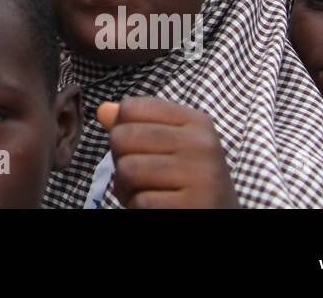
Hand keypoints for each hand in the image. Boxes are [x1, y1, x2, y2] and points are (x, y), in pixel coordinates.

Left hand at [98, 96, 238, 207]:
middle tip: (138, 175)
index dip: (120, 129)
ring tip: (145, 192)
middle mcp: (202, 143)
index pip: (131, 107)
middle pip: (123, 136)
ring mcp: (201, 176)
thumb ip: (136, 125)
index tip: (137, 148)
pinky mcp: (194, 206)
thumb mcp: (168, 146)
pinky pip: (140, 202)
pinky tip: (157, 208)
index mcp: (195, 121)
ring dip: (126, 188)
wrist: (220, 215)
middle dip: (120, 159)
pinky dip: (138, 208)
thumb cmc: (186, 180)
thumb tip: (103, 110)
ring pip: (128, 169)